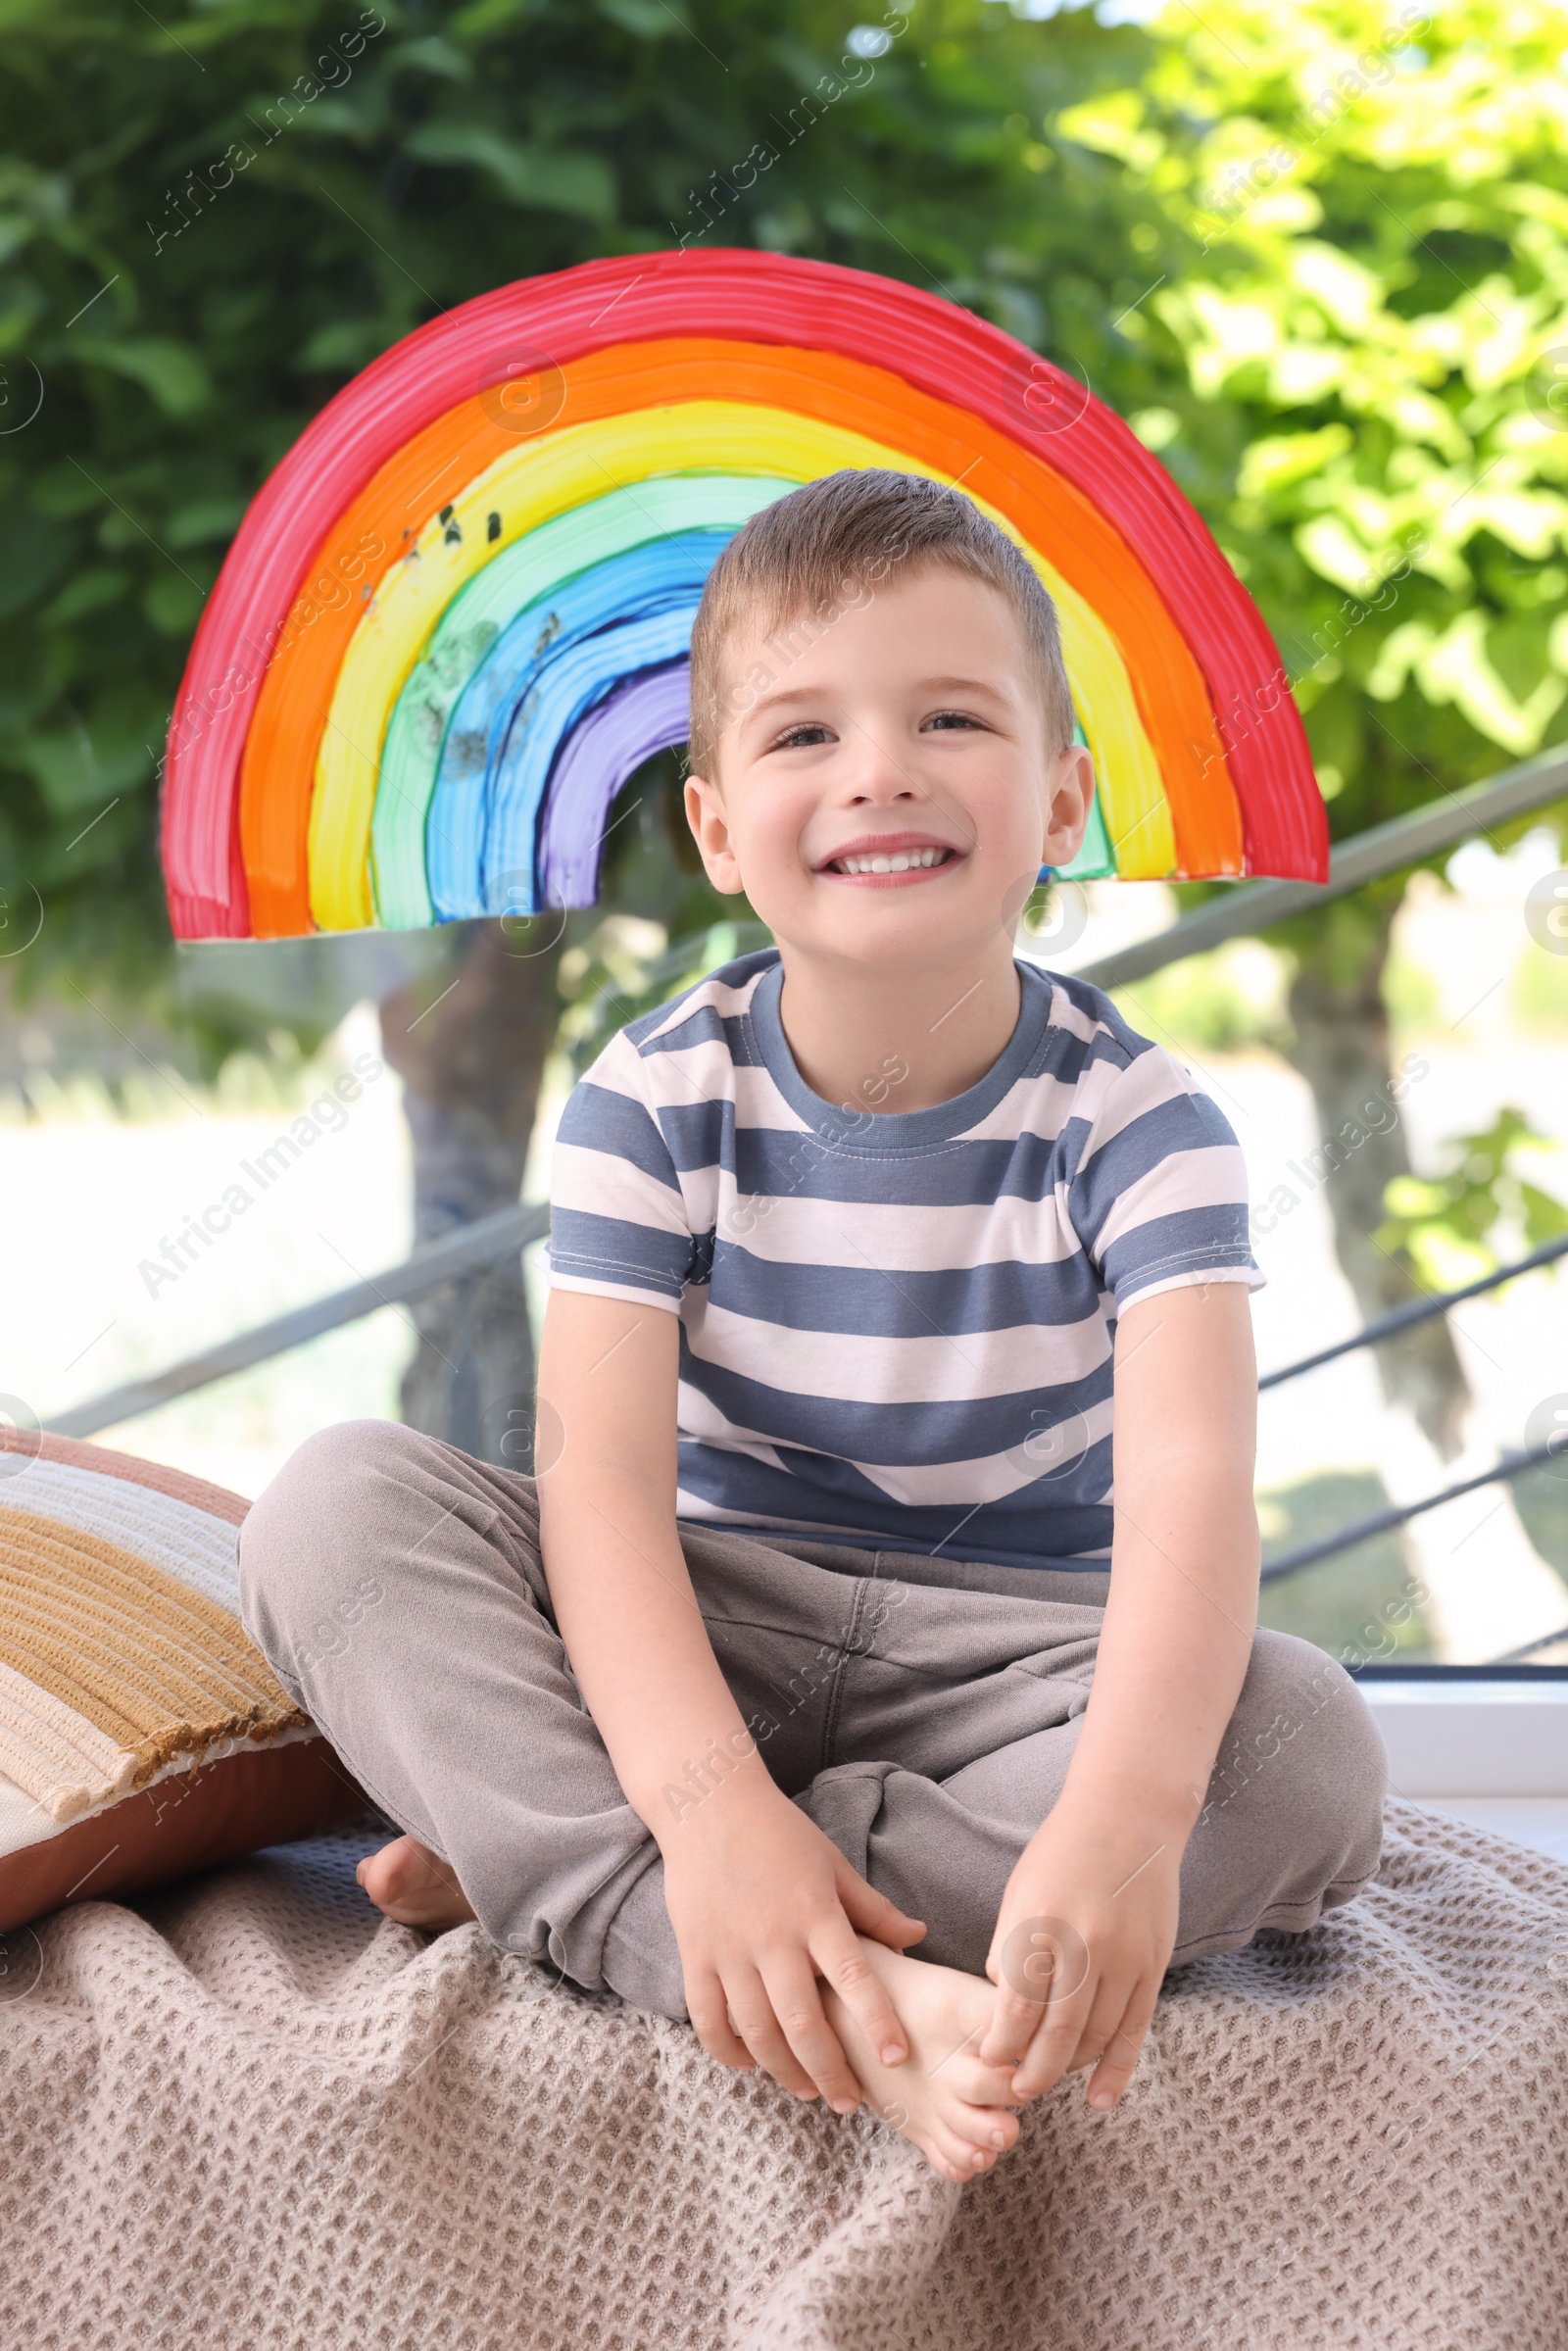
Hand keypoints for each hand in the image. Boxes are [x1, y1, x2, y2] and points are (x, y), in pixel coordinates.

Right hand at [659, 1764, 926, 2111]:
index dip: (876, 2020)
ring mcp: (728, 1950)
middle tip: (850, 2102)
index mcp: (814, 1912)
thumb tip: (919, 1937)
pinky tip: (750, 2065)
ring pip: (756, 2032)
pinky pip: (708, 2020)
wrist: (707, 1805)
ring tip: (808, 2090)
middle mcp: (771, 1937)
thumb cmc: (779, 1833)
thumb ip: (873, 1908)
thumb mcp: (832, 1863)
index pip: (852, 1976)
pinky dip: (728, 2052)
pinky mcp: (695, 1955)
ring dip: (784, 2071)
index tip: (895, 2057)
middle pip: (801, 2022)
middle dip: (829, 2071)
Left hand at [977, 1797, 1181, 2108]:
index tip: (988, 2061)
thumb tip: (1005, 2009)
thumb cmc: (1062, 1853)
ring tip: (1048, 2082)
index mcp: (1042, 1925)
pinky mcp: (1153, 1964)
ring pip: (1096, 2035)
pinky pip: (1135, 2028)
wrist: (1129, 1817)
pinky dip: (1118, 2068)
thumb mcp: (1020, 1893)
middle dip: (1033, 2070)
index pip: (1017, 2005)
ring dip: (1070, 2067)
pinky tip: (1100, 2097)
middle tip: (1016, 2092)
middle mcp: (1085, 1945)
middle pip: (1057, 2031)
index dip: (1001, 2043)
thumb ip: (1009, 1952)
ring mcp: (1125, 1957)